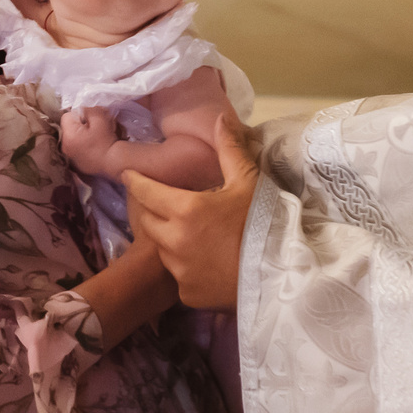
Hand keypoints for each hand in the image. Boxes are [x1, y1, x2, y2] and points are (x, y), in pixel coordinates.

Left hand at [58, 107, 120, 175]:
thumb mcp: (100, 119)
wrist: (115, 163)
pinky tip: (93, 148)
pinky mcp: (75, 165)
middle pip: (68, 128)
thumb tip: (83, 110)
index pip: (66, 116)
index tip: (91, 120)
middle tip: (94, 129)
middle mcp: (64, 147)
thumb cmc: (107, 140)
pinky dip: (83, 147)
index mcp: (68, 135)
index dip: (79, 115)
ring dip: (81, 136)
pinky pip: (76, 150)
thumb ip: (89, 110)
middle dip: (80, 125)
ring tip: (95, 139)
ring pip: (72, 138)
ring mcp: (69, 157)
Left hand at [128, 115, 257, 311]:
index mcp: (185, 209)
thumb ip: (229, 149)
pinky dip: (186, 267)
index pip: (145, 192)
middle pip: (148, 221)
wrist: (284, 275)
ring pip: (162, 249)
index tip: (127, 174)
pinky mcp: (188, 295)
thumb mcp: (249, 182)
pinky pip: (179, 276)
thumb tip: (219, 117)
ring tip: (186, 231)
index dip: (135, 181)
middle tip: (158, 202)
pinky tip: (203, 261)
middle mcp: (174, 241)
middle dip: (150, 210)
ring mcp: (180, 271)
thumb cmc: (266, 223)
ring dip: (168, 238)